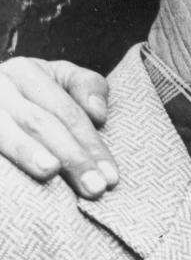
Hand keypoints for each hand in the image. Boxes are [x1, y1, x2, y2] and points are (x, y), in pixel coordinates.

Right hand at [0, 56, 115, 196]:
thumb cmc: (32, 95)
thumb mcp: (60, 80)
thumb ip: (86, 86)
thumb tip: (97, 113)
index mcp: (27, 72)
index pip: (67, 112)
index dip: (91, 145)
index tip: (111, 178)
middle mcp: (0, 85)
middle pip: (40, 123)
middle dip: (71, 157)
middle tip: (94, 188)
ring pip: (5, 132)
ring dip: (27, 151)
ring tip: (50, 170)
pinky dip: (2, 162)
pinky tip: (12, 179)